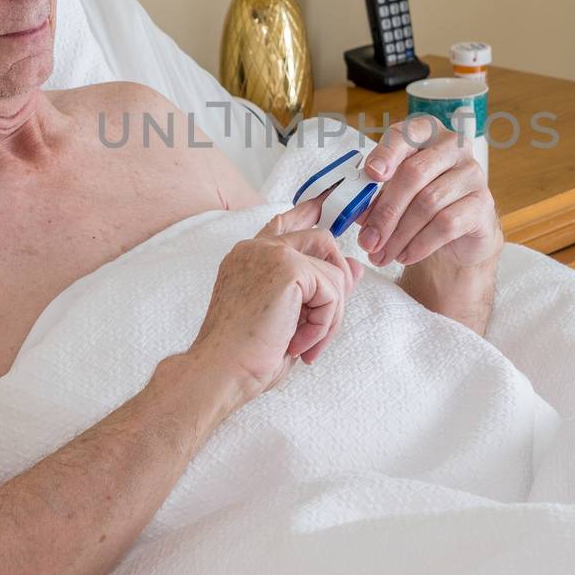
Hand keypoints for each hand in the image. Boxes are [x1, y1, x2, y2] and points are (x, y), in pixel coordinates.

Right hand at [185, 192, 366, 406]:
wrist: (219, 372)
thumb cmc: (244, 355)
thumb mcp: (289, 318)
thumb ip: (319, 288)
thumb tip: (355, 268)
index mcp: (248, 257)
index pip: (283, 222)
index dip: (307, 212)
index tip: (324, 202)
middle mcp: (257, 248)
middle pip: (321, 240)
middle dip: (336, 283)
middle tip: (321, 328)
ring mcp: (271, 254)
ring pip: (333, 273)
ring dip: (328, 317)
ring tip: (302, 345)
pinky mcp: (287, 268)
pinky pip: (332, 291)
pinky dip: (324, 324)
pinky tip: (298, 343)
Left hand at [353, 116, 502, 270]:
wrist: (459, 234)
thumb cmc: (421, 203)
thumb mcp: (394, 193)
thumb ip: (375, 194)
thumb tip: (355, 208)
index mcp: (426, 134)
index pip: (405, 134)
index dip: (386, 153)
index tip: (371, 174)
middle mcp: (453, 147)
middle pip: (414, 173)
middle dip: (386, 211)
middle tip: (367, 240)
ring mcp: (472, 174)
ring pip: (428, 202)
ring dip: (399, 234)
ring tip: (383, 254)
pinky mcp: (483, 203)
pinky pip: (447, 224)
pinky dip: (420, 244)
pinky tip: (406, 256)